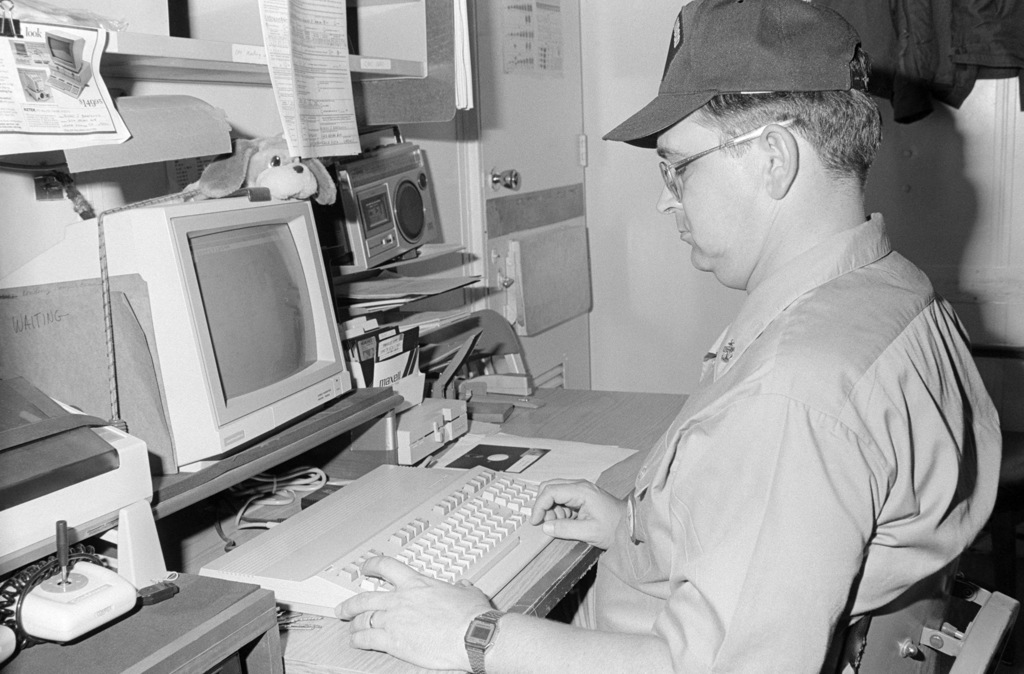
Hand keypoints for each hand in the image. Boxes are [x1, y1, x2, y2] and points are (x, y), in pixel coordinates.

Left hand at [335, 556, 492, 670]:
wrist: (471, 636)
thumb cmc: (472, 617)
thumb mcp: (468, 593)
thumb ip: (460, 589)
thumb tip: (463, 587)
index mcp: (418, 584)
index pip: (387, 567)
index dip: (372, 565)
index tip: (367, 567)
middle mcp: (401, 599)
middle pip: (366, 597)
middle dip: (351, 603)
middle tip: (344, 606)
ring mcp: (394, 620)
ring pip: (362, 619)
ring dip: (353, 623)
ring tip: (350, 627)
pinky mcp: (393, 642)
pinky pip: (366, 639)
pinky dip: (358, 641)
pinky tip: (356, 643)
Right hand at [530, 479, 625, 549]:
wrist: (630, 525)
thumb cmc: (615, 527)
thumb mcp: (589, 532)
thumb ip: (565, 529)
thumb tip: (546, 527)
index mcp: (581, 491)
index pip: (550, 491)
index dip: (539, 506)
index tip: (535, 521)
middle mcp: (580, 486)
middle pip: (549, 487)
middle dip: (543, 506)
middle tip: (546, 522)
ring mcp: (581, 490)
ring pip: (554, 493)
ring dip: (551, 509)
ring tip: (560, 525)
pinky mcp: (582, 497)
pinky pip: (562, 499)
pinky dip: (559, 511)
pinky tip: (567, 522)